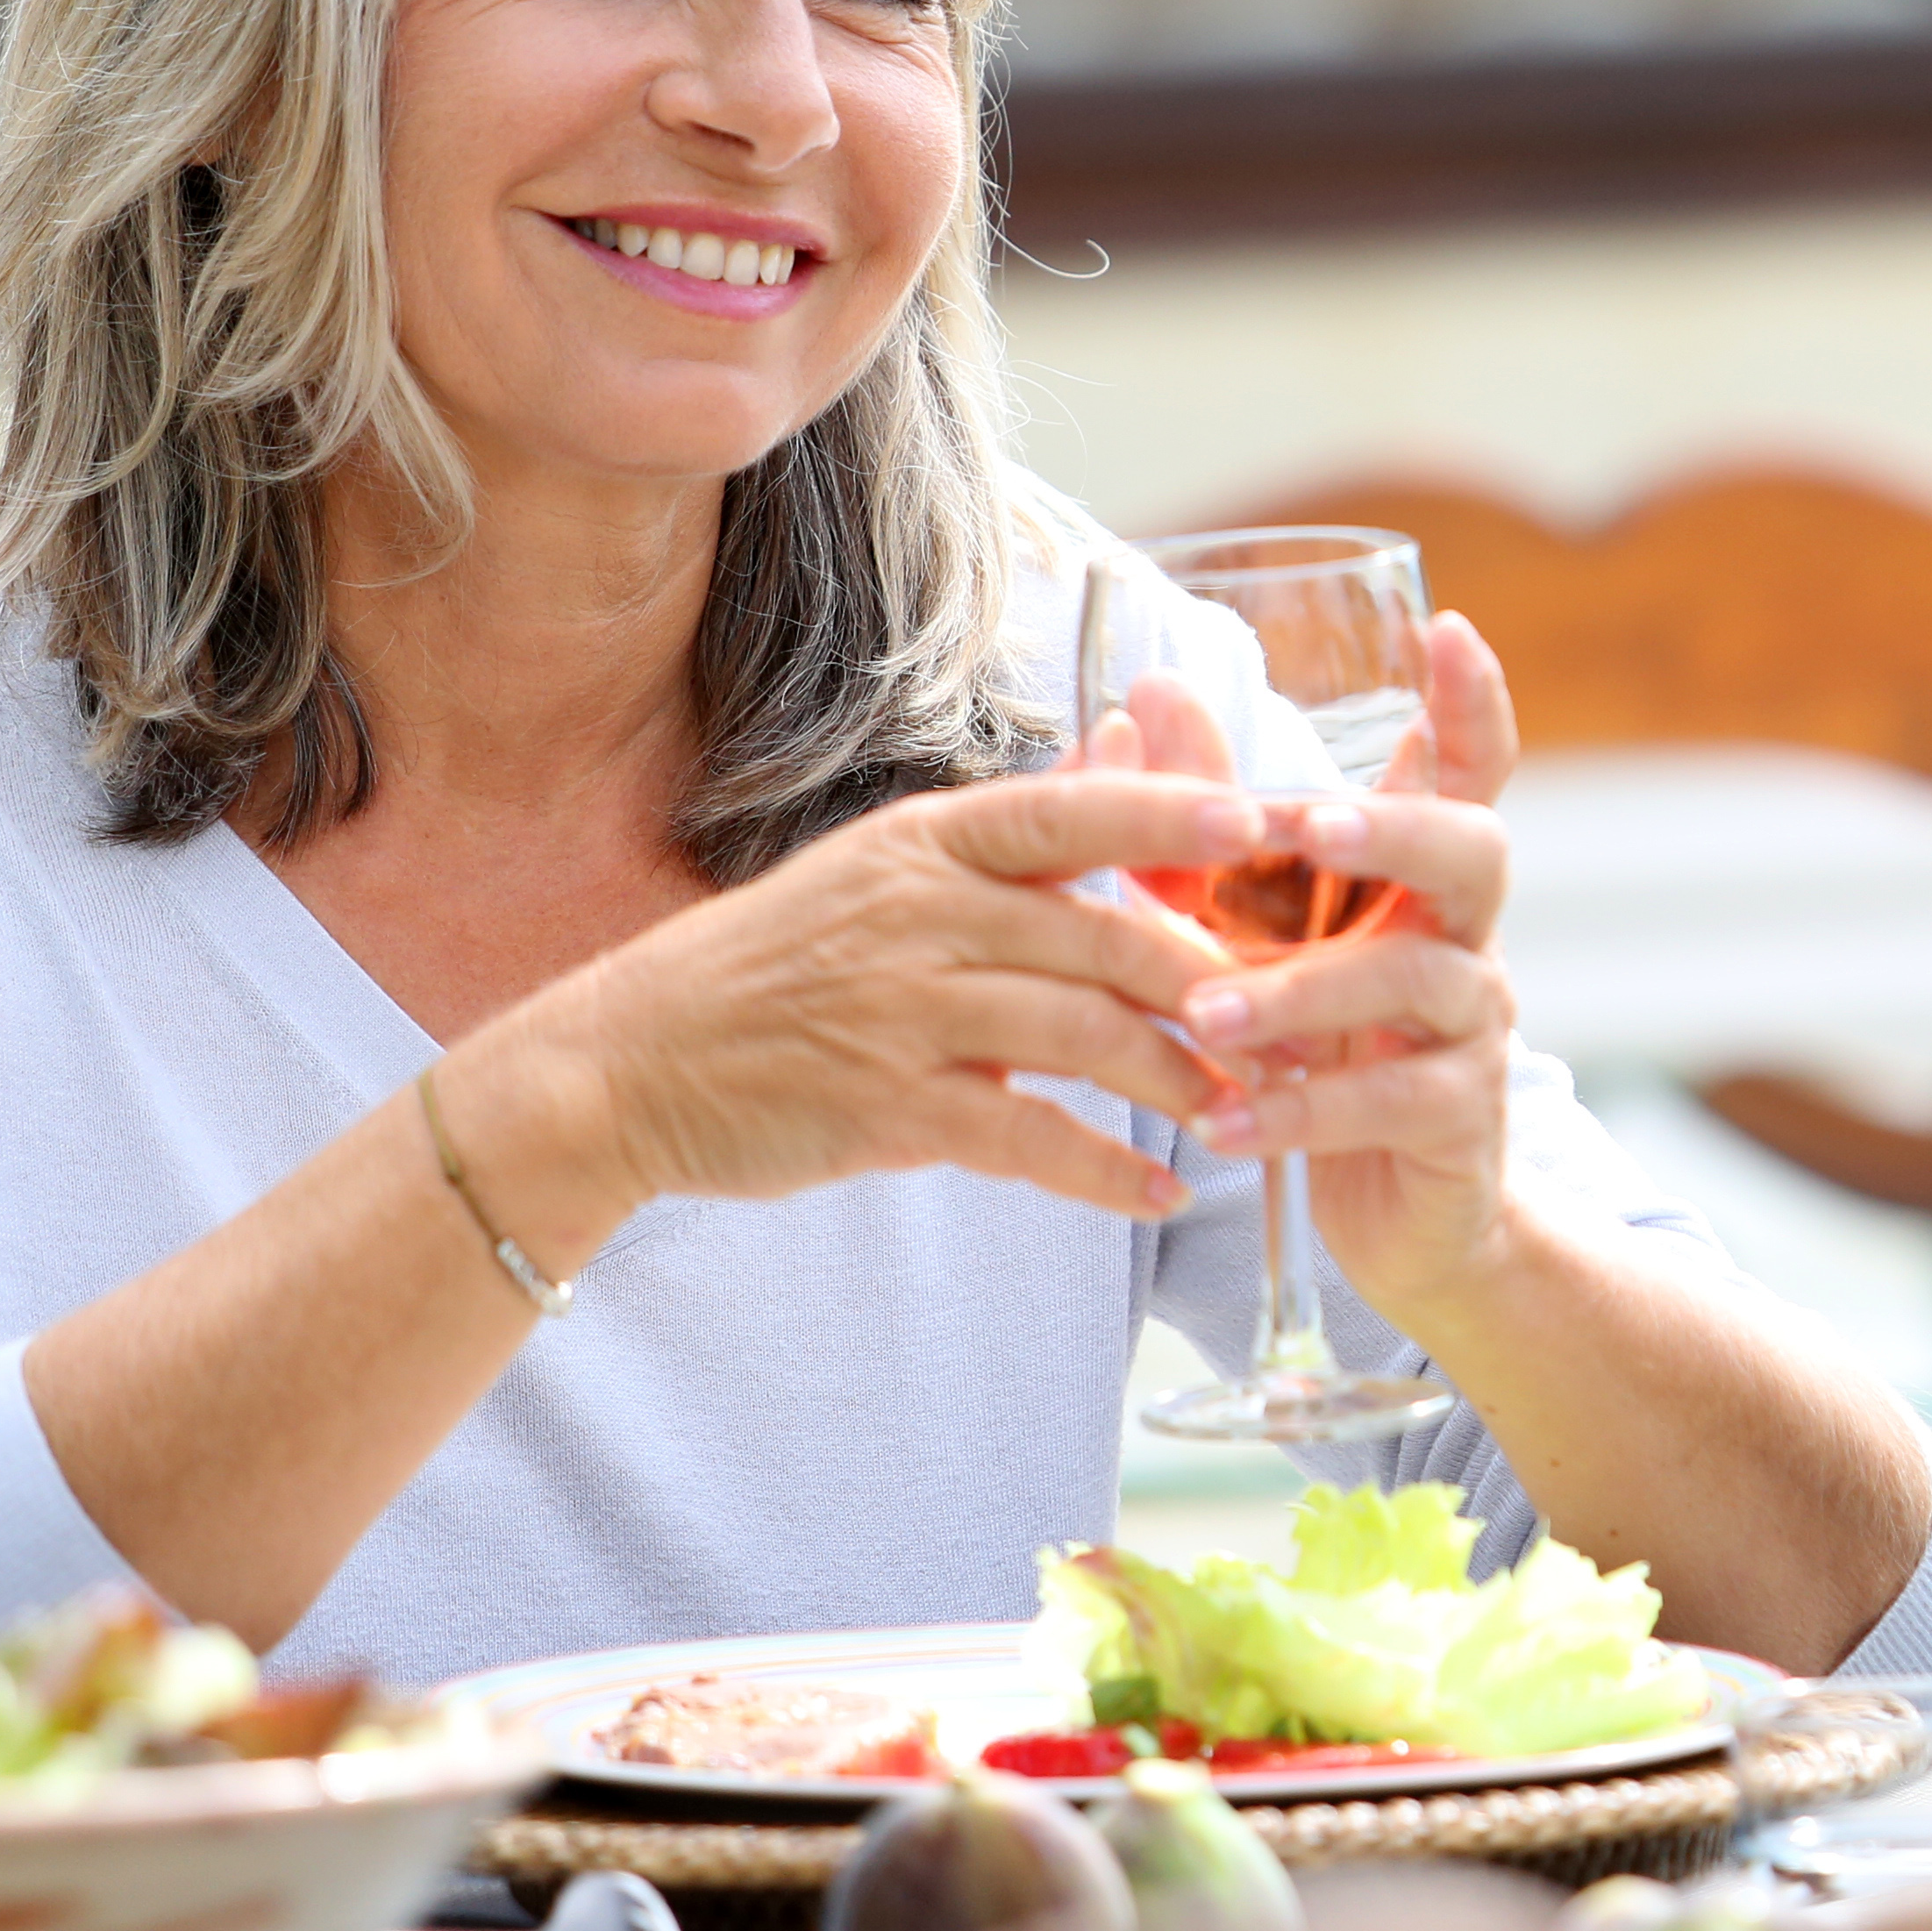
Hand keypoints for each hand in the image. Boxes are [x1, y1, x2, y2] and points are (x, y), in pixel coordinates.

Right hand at [478, 771, 1261, 1237]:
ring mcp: (902, 1009)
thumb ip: (1023, 824)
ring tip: (1252, 1112)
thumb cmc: (782, 965)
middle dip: (1218, 986)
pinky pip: (1024, 1137)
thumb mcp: (892, 868)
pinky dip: (1102, 1170)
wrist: (628, 1063)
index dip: (1177, 810)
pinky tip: (1158, 1194)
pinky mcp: (886, 1105)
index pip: (1075, 809)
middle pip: (1108, 934)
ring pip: (1085, 1035)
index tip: (1270, 819)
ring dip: (1184, 1081)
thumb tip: (1128, 736)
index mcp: (932, 842)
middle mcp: (923, 912)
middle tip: (1303, 1023)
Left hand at [1124, 613, 1532, 1316]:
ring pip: (1418, 979)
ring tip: (1208, 1015)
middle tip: (1302, 827)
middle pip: (1471, 848)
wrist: (1397, 1211)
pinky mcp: (1462, 1118)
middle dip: (1389, 828)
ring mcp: (1475, 1025)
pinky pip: (1389, 1101)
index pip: (1470, 770)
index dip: (1470, 701)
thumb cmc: (1316, 1042)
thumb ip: (1206, 821)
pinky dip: (1297, 1111)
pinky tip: (1220, 1123)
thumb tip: (1149, 690)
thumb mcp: (1253, 930)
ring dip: (1303, 989)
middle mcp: (1463, 934)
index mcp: (1417, 876)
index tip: (1449, 628)